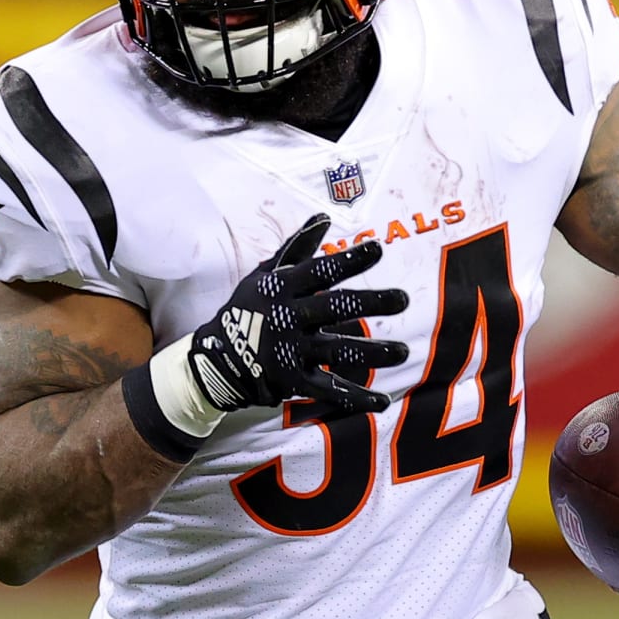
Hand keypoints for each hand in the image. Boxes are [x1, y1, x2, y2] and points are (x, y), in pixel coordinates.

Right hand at [187, 213, 410, 414]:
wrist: (216, 360)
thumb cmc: (247, 310)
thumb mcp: (264, 276)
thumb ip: (296, 248)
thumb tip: (323, 218)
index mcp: (281, 289)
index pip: (320, 271)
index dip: (349, 260)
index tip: (378, 249)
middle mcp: (287, 319)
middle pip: (335, 308)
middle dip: (371, 303)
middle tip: (402, 299)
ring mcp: (291, 352)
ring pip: (338, 351)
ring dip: (373, 352)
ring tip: (402, 351)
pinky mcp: (293, 382)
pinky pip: (329, 391)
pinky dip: (356, 398)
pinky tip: (382, 401)